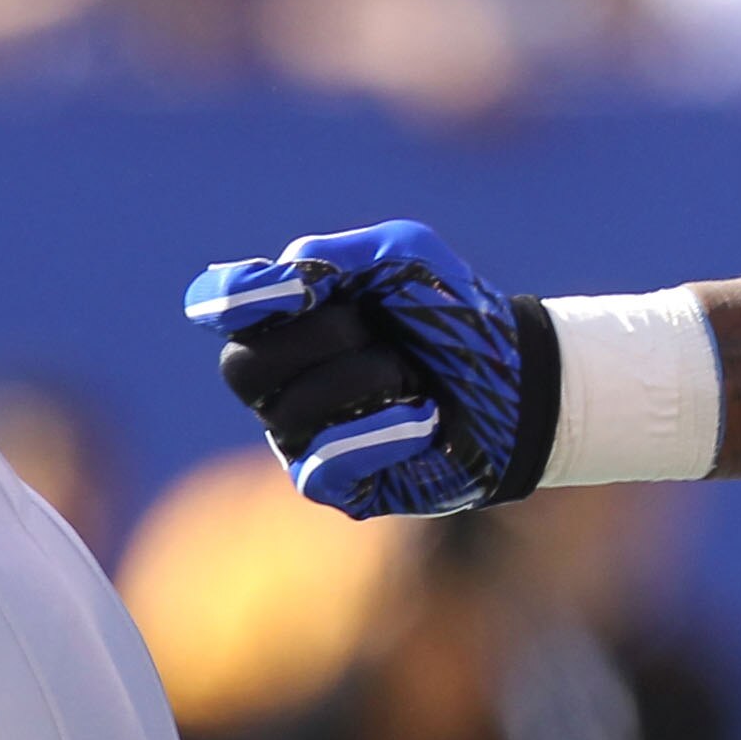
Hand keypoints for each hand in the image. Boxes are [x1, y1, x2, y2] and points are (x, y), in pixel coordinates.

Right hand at [185, 222, 546, 519]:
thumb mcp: (406, 257)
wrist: (523, 378)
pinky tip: (424, 419)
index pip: (217, 307)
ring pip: (289, 413)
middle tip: (381, 332)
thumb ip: (336, 255)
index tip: (296, 289)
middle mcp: (279, 381)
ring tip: (418, 378)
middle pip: (243, 366)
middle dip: (323, 339)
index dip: (235, 299)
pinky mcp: (337, 484)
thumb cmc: (456, 314)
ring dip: (370, 381)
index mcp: (284, 320)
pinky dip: (379, 434)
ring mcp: (302, 435)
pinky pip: (323, 464)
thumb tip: (279, 286)